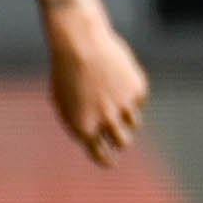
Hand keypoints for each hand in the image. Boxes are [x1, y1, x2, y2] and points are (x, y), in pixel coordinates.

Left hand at [45, 3, 147, 165]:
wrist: (79, 42)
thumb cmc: (66, 71)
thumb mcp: (64, 103)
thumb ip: (81, 123)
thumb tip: (96, 139)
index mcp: (84, 129)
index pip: (103, 157)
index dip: (108, 160)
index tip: (111, 159)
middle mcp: (106, 121)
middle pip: (124, 142)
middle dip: (121, 139)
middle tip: (119, 132)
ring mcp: (124, 105)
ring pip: (134, 122)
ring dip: (125, 115)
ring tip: (112, 95)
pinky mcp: (137, 89)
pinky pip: (138, 99)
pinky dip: (130, 93)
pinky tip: (117, 77)